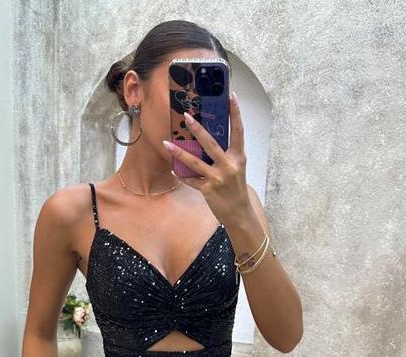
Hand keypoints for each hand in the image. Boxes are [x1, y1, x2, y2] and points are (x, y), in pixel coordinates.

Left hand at [163, 91, 249, 225]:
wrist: (239, 212)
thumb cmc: (236, 187)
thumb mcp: (236, 167)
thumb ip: (226, 153)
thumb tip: (207, 138)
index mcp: (238, 157)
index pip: (238, 130)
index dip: (236, 113)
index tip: (232, 96)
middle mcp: (229, 166)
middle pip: (211, 143)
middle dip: (198, 129)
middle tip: (187, 115)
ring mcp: (218, 178)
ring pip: (195, 162)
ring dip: (179, 152)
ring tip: (166, 143)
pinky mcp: (208, 190)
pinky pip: (191, 180)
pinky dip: (181, 175)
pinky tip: (173, 169)